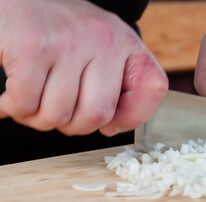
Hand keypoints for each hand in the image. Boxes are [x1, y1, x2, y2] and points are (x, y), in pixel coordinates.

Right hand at [0, 0, 167, 135]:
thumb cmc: (62, 33)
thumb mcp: (102, 50)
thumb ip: (115, 84)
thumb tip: (110, 127)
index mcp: (125, 43)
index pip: (154, 87)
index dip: (133, 116)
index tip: (110, 122)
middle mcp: (103, 40)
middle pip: (97, 115)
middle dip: (74, 127)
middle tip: (60, 113)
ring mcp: (69, 43)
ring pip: (58, 115)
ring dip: (39, 118)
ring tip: (35, 100)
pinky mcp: (32, 47)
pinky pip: (25, 104)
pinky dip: (14, 109)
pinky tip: (12, 96)